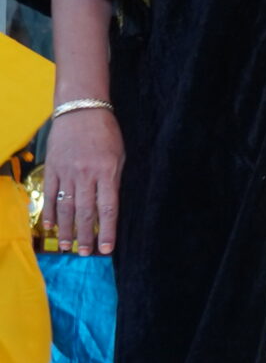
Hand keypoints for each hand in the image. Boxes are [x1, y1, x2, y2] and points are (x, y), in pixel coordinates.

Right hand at [45, 109, 123, 255]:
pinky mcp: (51, 167)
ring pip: (65, 206)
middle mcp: (86, 175)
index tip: (107, 248)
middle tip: (85, 254)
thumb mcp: (120, 156)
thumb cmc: (105, 132)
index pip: (108, 209)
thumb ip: (114, 181)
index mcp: (107, 173)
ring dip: (67, 229)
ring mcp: (66, 172)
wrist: (80, 109)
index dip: (107, 231)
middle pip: (85, 212)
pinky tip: (50, 226)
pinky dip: (49, 212)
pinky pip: (49, 194)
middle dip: (85, 236)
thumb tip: (109, 206)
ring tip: (68, 246)